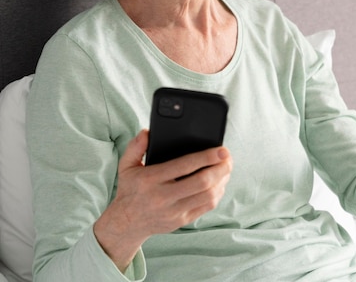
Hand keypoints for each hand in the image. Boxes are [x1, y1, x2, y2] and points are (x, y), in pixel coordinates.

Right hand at [93, 130, 232, 270]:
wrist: (126, 223)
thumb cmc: (130, 189)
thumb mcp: (126, 165)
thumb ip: (135, 146)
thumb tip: (147, 132)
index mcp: (151, 180)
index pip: (185, 166)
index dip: (207, 157)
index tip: (221, 150)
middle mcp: (163, 197)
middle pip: (202, 182)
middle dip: (220, 168)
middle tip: (228, 158)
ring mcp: (174, 211)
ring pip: (207, 196)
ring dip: (222, 181)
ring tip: (226, 168)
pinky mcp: (181, 221)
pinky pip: (206, 207)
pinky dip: (217, 194)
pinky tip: (220, 183)